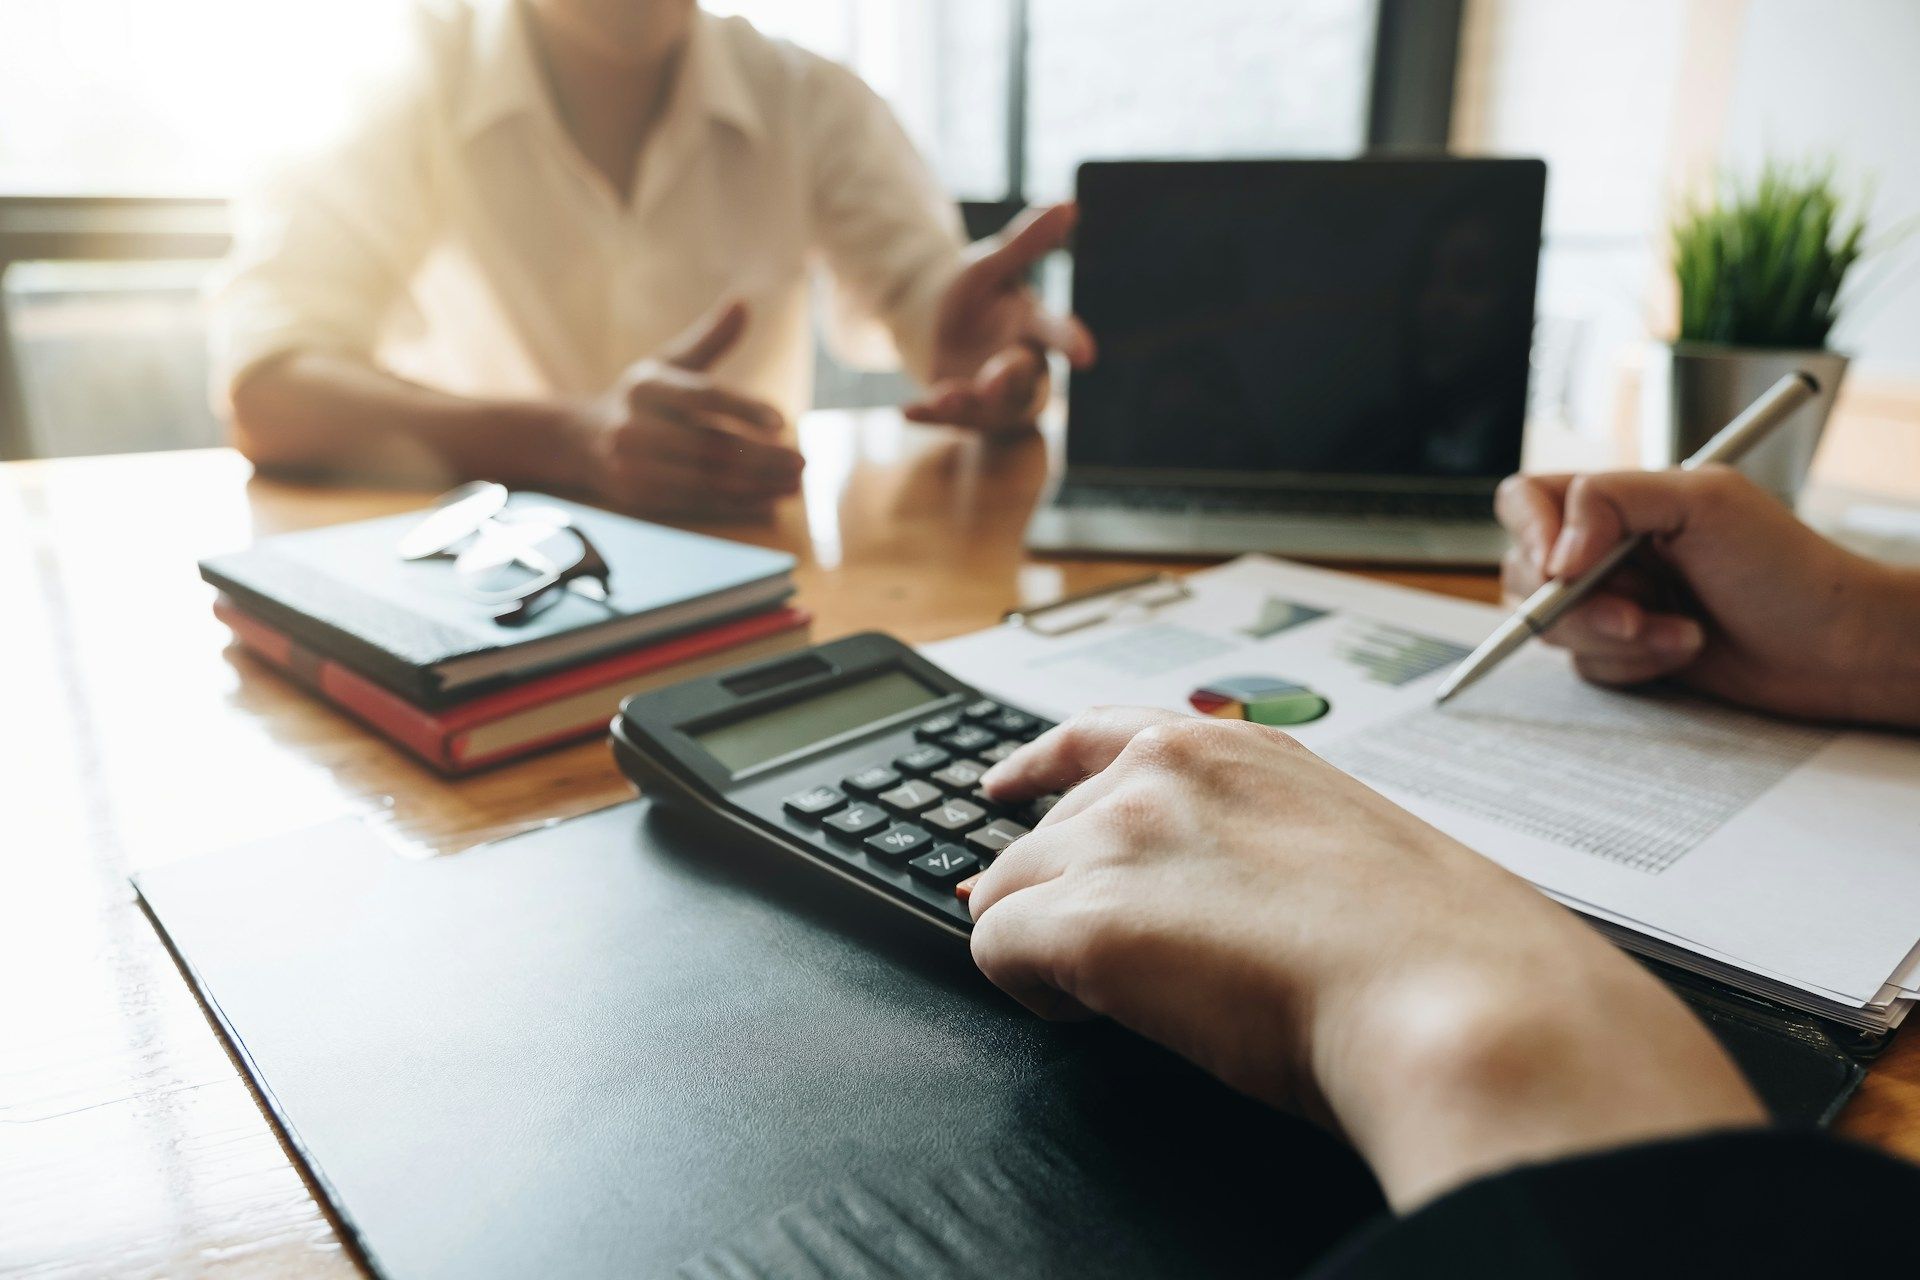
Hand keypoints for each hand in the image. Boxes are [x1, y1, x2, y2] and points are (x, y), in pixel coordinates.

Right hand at [572, 300, 802, 518]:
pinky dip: (737, 504)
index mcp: (647, 385)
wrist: (580, 439)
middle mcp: (634, 425)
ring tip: (794, 484)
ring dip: (757, 485)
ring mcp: (632, 464)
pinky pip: (697, 502)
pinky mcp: (637, 496)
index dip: (744, 408)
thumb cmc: (642, 398)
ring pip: (706, 479)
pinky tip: (770, 501)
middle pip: (710, 444)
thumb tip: (743, 303)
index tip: (783, 420)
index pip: (703, 397)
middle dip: (762, 456)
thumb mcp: (668, 363)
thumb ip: (708, 339)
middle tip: (802, 461)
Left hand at [904, 203, 1096, 433]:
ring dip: (968, 403)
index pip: (1056, 333)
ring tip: (945, 395)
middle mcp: (1020, 368)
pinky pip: (946, 420)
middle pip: (1023, 378)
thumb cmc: (975, 293)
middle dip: (1011, 379)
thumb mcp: (994, 264)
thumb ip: (1028, 241)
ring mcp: (991, 397)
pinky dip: (928, 417)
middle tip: (996, 377)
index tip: (1086, 354)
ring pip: (988, 408)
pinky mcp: (960, 413)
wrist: (933, 324)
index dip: (1071, 342)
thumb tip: (1068, 203)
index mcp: (1033, 329)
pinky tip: (905, 411)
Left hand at [967, 708, 1761, 1209]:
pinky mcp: (1084, 919)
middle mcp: (1161, 775)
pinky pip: (996, 952)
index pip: (1098, 735)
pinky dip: (1035, 993)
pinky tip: (1098, 1016)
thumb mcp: (1341, 851)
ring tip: (1134, 1000)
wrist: (1458, 999)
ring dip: (1051, 946)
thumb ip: (1257, 845)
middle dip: (1065, 899)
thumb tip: (1209, 893)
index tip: (1003, 789)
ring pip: (1009, 893)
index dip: (1035, 768)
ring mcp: (1116, 839)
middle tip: (1127, 969)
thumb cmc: (1433, 951)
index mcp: (1234, 753)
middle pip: (1044, 835)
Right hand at [1497, 466, 1919, 724]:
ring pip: (1553, 628)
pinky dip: (1633, 666)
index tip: (1562, 566)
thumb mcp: (1704, 502)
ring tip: (1681, 632)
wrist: (1835, 649)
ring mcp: (1612, 601)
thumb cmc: (1788, 569)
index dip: (1530, 532)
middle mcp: (1606, 548)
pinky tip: (1684, 651)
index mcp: (1620, 499)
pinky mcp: (1624, 650)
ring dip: (1616, 639)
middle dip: (1579, 605)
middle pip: (1526, 574)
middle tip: (1637, 611)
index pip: (1527, 499)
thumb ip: (1611, 500)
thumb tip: (1553, 554)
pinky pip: (1586, 666)